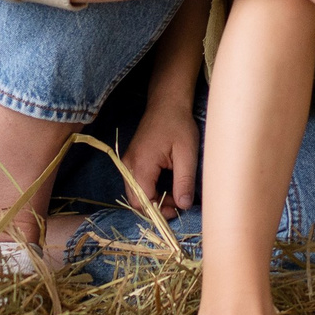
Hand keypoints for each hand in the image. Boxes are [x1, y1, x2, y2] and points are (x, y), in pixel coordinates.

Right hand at [123, 90, 198, 215]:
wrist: (167, 103)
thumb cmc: (178, 124)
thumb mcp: (187, 153)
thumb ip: (184, 181)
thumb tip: (184, 206)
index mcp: (141, 164)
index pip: (143, 201)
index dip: (160, 211)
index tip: (179, 209)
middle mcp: (129, 165)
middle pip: (135, 200)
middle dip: (156, 208)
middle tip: (177, 206)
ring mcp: (127, 162)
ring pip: (134, 193)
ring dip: (152, 200)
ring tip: (174, 197)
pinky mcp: (131, 160)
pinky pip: (135, 184)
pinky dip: (148, 191)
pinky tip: (165, 188)